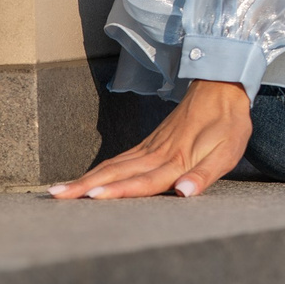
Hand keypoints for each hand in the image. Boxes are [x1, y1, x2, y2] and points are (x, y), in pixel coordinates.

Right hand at [49, 80, 252, 199]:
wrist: (222, 87)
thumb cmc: (228, 124)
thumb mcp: (228, 151)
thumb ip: (205, 174)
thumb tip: (184, 193)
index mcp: (176, 159)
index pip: (145, 181)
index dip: (120, 190)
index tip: (92, 197)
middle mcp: (157, 154)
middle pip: (117, 173)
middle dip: (86, 187)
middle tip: (56, 197)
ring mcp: (150, 147)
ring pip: (112, 165)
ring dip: (85, 179)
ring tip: (58, 191)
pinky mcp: (148, 143)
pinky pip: (119, 158)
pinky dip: (99, 170)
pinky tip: (86, 180)